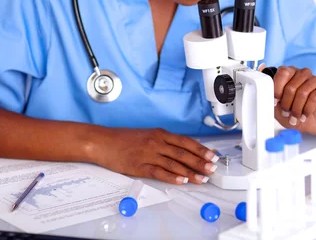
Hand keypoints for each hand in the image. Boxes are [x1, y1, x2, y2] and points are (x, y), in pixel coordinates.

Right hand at [96, 127, 218, 184]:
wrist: (103, 142)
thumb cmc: (123, 139)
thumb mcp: (147, 134)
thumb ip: (164, 141)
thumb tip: (183, 149)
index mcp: (159, 133)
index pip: (186, 141)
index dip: (201, 149)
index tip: (212, 156)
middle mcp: (156, 142)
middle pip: (183, 153)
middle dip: (200, 162)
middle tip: (212, 168)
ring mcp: (148, 155)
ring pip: (174, 164)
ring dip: (190, 172)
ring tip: (201, 179)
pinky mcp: (139, 167)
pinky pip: (159, 172)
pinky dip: (172, 177)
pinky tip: (181, 181)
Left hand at [267, 66, 315, 132]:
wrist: (309, 124)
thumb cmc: (292, 113)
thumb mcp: (276, 105)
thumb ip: (268, 90)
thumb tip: (261, 67)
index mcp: (289, 73)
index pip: (282, 72)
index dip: (277, 89)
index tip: (275, 102)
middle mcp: (302, 74)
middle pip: (291, 86)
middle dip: (286, 104)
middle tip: (286, 112)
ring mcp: (314, 80)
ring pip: (302, 93)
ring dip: (296, 109)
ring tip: (295, 116)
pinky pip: (314, 98)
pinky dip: (307, 110)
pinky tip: (304, 115)